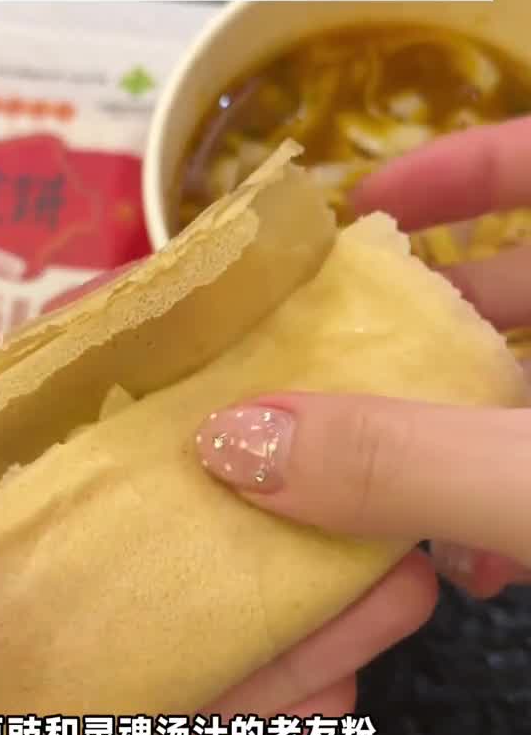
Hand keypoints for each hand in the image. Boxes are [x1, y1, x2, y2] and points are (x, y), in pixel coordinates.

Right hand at [194, 116, 530, 598]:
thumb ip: (404, 461)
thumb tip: (233, 442)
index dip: (457, 166)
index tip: (363, 206)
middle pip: (518, 283)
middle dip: (422, 323)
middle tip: (328, 358)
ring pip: (524, 392)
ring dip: (453, 440)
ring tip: (373, 491)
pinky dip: (504, 508)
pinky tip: (473, 568)